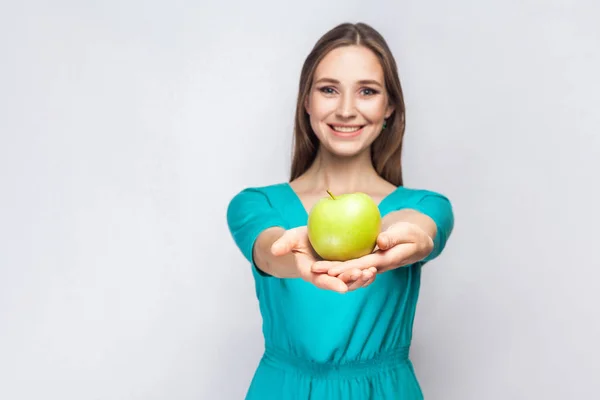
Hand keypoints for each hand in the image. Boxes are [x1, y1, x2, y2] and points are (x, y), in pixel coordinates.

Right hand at [270, 227, 376, 292]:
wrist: (308, 241)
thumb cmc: (298, 240)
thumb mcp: (290, 239)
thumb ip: (284, 244)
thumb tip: (274, 250)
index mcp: (312, 273)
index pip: (322, 281)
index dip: (332, 285)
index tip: (342, 288)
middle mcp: (327, 276)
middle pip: (340, 283)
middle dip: (352, 281)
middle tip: (362, 274)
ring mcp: (338, 273)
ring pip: (352, 280)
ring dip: (362, 279)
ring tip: (372, 271)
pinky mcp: (347, 266)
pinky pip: (358, 271)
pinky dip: (366, 271)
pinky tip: (377, 265)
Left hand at [311, 222, 433, 277]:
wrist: (417, 243)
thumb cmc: (412, 235)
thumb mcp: (406, 233)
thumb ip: (393, 238)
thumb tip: (381, 242)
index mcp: (385, 260)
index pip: (362, 266)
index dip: (346, 268)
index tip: (330, 270)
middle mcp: (376, 266)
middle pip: (351, 271)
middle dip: (332, 272)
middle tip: (314, 269)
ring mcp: (371, 265)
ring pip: (350, 272)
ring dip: (333, 271)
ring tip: (314, 268)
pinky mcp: (368, 261)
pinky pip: (352, 265)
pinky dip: (339, 265)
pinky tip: (324, 260)